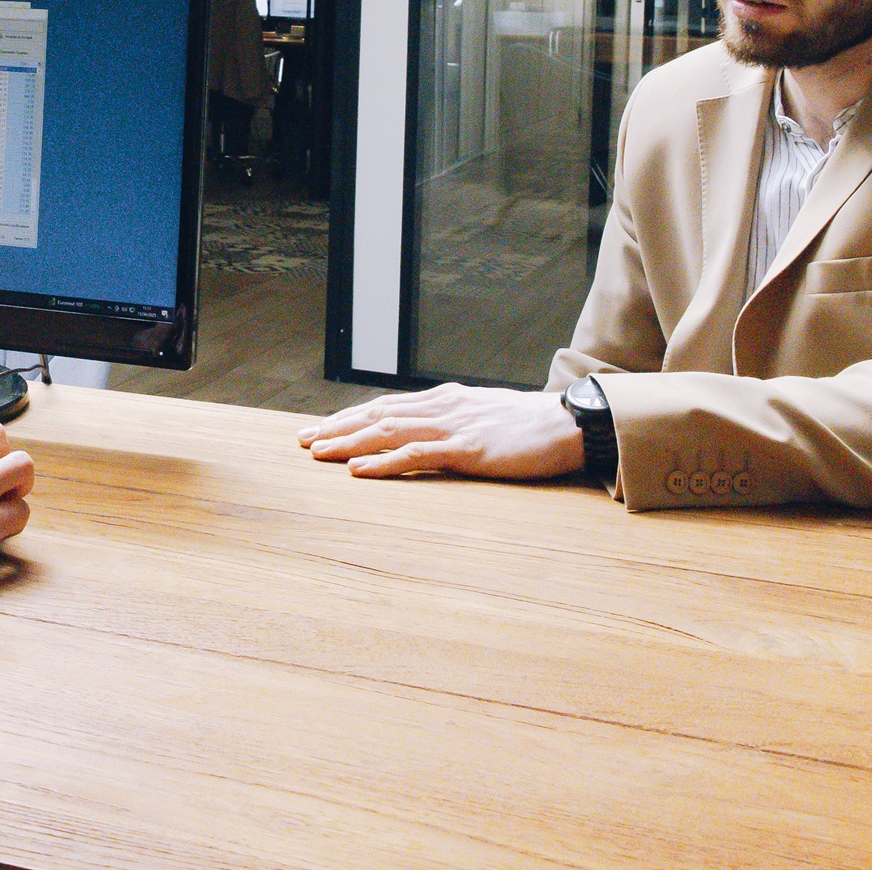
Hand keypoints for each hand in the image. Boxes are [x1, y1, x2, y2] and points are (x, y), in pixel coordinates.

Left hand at [296, 382, 584, 480]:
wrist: (569, 424)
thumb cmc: (531, 426)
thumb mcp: (486, 418)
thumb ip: (457, 422)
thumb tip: (431, 434)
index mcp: (445, 399)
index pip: (386, 406)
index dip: (350, 417)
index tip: (320, 428)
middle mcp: (442, 406)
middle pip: (376, 414)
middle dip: (336, 427)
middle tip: (302, 441)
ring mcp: (453, 426)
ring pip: (387, 431)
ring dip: (348, 443)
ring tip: (317, 453)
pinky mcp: (466, 449)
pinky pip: (414, 454)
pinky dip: (381, 462)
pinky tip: (357, 471)